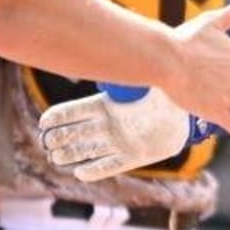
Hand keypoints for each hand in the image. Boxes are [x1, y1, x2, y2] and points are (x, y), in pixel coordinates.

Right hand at [38, 86, 192, 181]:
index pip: (76, 111)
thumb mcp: (143, 81)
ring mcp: (118, 142)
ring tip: (56, 158)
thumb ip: (125, 76)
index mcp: (106, 104)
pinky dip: (95, 170)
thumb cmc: (162, 93)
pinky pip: (109, 166)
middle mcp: (108, 125)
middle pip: (77, 133)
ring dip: (72, 155)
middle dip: (60, 138)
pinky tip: (80, 173)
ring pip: (88, 150)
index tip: (44, 123)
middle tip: (48, 144)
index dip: (59, 117)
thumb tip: (110, 56)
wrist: (185, 115)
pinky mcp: (131, 158)